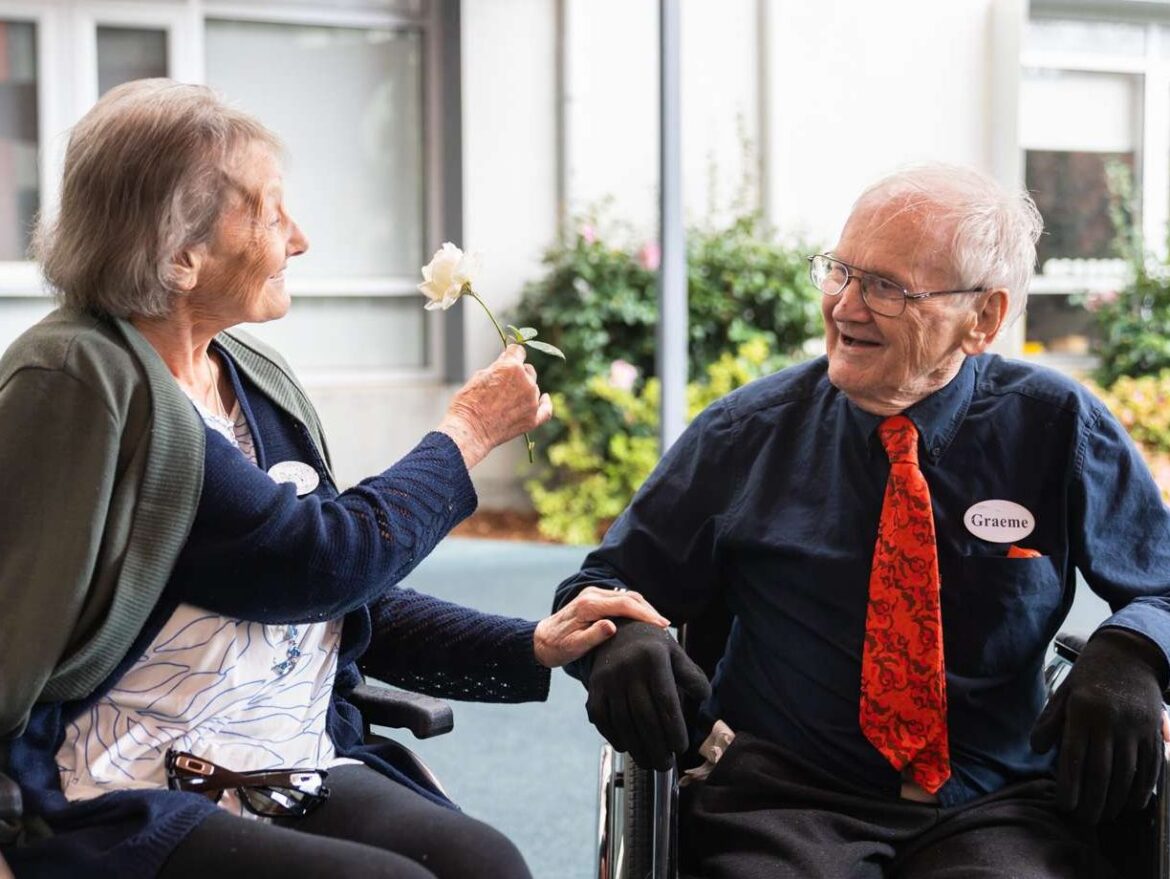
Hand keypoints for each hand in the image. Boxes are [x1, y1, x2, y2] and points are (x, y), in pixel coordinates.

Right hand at [437, 344, 552, 468]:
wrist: (470, 429)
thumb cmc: (469, 402)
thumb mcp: (480, 376)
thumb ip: (498, 366)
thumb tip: (507, 357)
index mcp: (512, 367)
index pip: (518, 351)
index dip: (512, 354)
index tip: (508, 357)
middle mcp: (526, 382)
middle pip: (528, 370)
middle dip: (518, 373)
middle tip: (502, 384)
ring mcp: (531, 401)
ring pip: (533, 388)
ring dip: (524, 390)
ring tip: (505, 401)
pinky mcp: (533, 419)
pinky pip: (546, 409)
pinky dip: (545, 403)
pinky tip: (545, 398)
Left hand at [533, 586, 669, 667]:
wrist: (540, 640)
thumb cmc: (557, 647)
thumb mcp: (573, 647)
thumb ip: (593, 636)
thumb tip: (612, 626)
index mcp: (588, 605)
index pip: (624, 605)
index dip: (645, 614)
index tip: (660, 625)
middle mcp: (592, 594)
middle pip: (629, 597)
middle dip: (649, 610)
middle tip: (665, 626)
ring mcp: (594, 594)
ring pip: (627, 596)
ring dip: (644, 607)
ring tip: (659, 623)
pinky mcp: (595, 598)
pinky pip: (621, 599)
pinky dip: (636, 607)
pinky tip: (644, 618)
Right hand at [586, 620, 711, 770]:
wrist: (617, 629)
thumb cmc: (652, 647)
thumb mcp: (675, 653)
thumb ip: (691, 675)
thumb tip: (704, 697)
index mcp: (653, 659)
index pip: (666, 702)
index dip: (673, 729)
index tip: (680, 747)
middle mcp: (628, 668)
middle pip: (644, 717)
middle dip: (657, 746)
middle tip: (665, 764)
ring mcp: (608, 678)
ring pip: (623, 722)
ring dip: (637, 748)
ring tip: (649, 763)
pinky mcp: (594, 687)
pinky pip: (602, 718)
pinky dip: (614, 736)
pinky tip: (626, 748)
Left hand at [1031, 628, 1166, 823]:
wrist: (1129, 653)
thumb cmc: (1089, 676)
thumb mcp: (1064, 692)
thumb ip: (1050, 721)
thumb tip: (1038, 751)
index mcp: (1083, 711)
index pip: (1073, 758)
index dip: (1069, 787)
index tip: (1063, 806)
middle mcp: (1111, 721)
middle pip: (1101, 773)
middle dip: (1092, 802)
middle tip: (1083, 820)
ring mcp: (1136, 728)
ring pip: (1127, 775)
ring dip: (1116, 801)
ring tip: (1104, 816)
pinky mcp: (1154, 732)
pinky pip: (1151, 768)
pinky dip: (1142, 790)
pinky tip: (1131, 805)